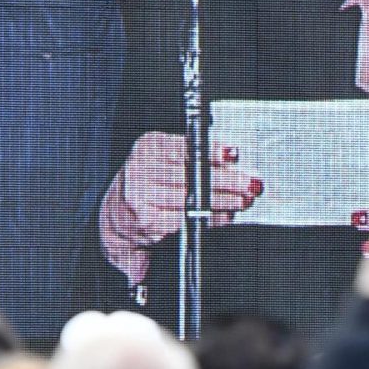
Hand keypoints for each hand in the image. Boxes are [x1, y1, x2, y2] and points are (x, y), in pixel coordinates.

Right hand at [99, 134, 262, 278]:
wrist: (118, 218)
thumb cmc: (148, 185)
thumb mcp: (165, 161)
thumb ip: (193, 156)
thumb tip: (231, 161)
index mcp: (148, 148)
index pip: (186, 147)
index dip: (213, 152)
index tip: (234, 155)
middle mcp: (141, 169)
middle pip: (193, 174)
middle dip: (228, 180)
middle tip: (250, 184)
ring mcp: (143, 196)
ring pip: (193, 198)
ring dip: (224, 201)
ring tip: (243, 201)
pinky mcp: (149, 221)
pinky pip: (189, 219)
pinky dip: (212, 218)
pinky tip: (225, 215)